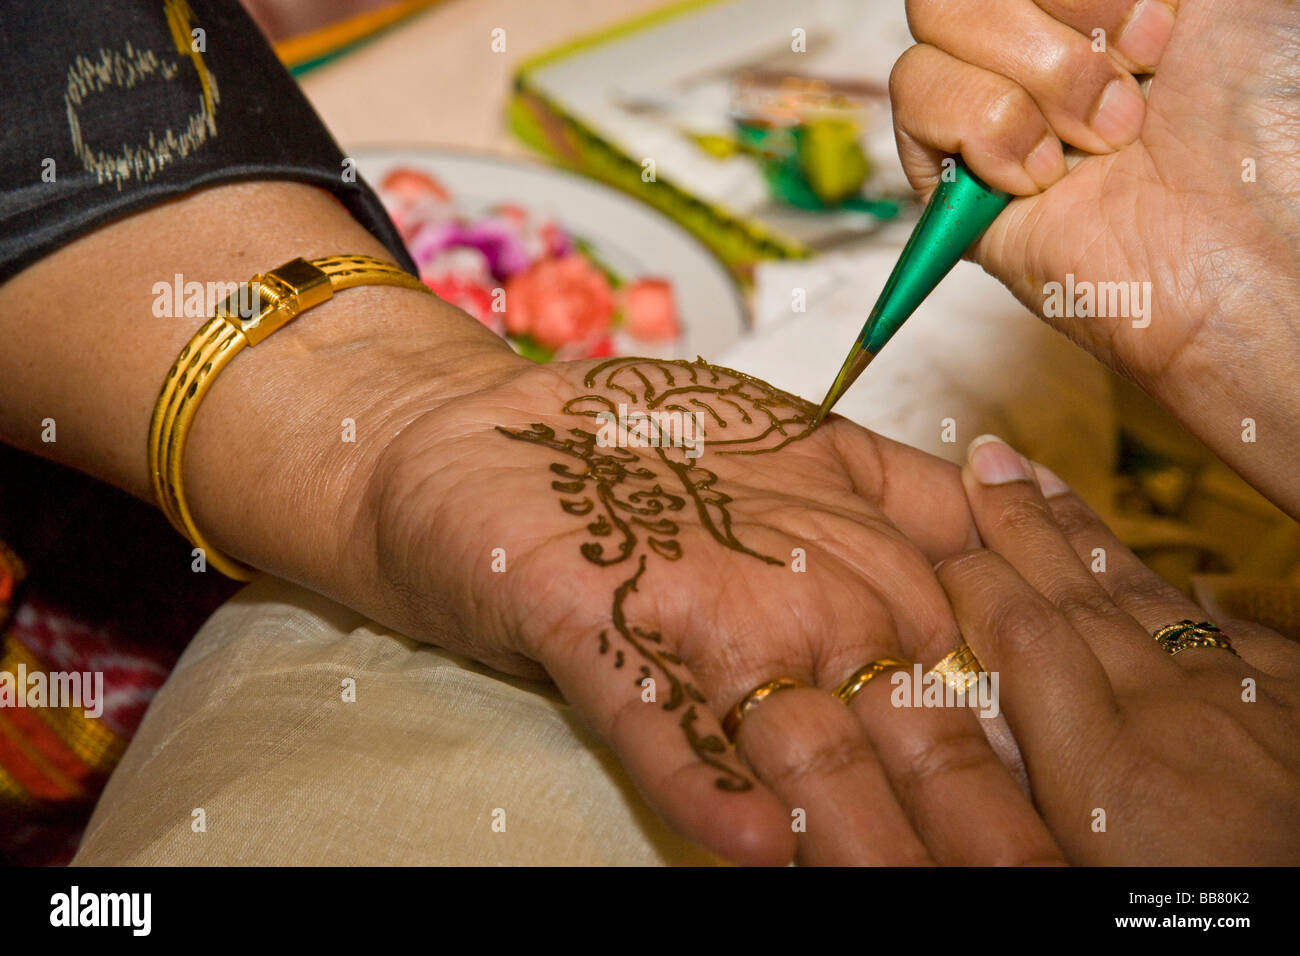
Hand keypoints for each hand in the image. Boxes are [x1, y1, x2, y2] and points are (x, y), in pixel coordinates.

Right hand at [343, 355, 1059, 864]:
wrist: (471, 434)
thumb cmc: (634, 451)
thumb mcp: (802, 455)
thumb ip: (910, 495)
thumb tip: (1012, 521)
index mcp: (872, 549)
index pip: (983, 674)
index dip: (1043, 766)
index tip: (1090, 842)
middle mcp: (810, 585)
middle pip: (923, 732)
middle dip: (987, 831)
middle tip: (1043, 896)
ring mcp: (707, 607)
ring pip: (811, 749)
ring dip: (868, 840)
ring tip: (915, 896)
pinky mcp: (601, 623)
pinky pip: (661, 729)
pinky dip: (705, 792)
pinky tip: (753, 846)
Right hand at [890, 0, 1299, 514]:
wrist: (1244, 248)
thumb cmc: (1263, 133)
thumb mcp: (1225, 0)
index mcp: (1104, 5)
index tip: (1164, 32)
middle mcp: (1043, 48)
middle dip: (1055, 15)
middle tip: (1129, 89)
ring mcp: (993, 113)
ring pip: (936, 20)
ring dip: (1037, 78)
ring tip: (1101, 144)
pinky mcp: (951, 183)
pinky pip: (915, 97)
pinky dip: (985, 127)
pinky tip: (1045, 178)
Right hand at [937, 434, 1299, 863]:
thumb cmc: (1189, 910)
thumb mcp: (1078, 872)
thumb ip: (1027, 790)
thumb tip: (979, 726)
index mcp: (1104, 773)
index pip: (1021, 635)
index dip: (973, 577)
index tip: (939, 542)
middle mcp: (1171, 718)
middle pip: (1079, 597)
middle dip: (1023, 522)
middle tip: (988, 457)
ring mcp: (1247, 709)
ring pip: (1152, 602)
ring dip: (1091, 540)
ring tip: (1049, 485)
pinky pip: (1248, 641)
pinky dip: (1204, 606)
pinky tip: (1180, 583)